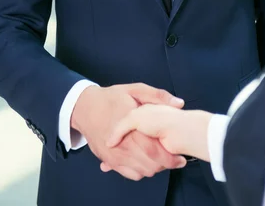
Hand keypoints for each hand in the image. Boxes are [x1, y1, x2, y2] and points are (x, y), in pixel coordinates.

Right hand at [71, 83, 186, 179]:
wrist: (85, 108)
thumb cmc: (111, 98)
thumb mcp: (134, 89)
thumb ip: (158, 96)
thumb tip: (179, 103)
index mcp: (131, 125)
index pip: (154, 149)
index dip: (170, 156)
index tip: (180, 155)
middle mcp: (122, 144)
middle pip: (150, 164)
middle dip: (165, 164)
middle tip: (173, 157)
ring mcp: (115, 155)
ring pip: (142, 171)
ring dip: (154, 168)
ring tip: (160, 157)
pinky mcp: (110, 161)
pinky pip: (131, 174)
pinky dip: (141, 171)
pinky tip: (145, 160)